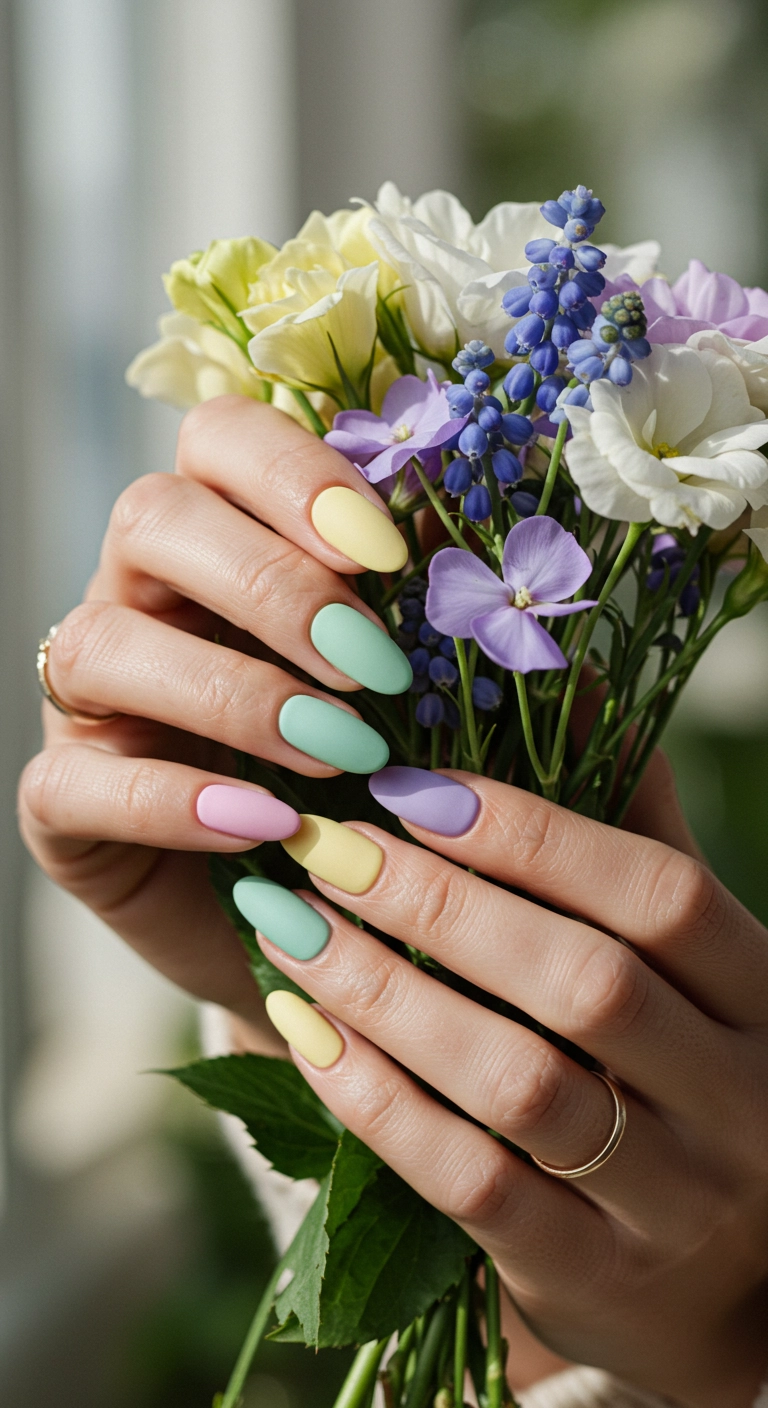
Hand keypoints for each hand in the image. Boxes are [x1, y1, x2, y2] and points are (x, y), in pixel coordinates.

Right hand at [18, 397, 405, 1048]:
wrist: (309, 925)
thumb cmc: (373, 791)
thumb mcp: (433, 711)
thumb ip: (466, 652)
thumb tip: (527, 614)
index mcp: (225, 541)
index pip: (220, 440)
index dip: (296, 476)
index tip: (390, 555)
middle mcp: (141, 599)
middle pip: (150, 517)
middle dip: (269, 581)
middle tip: (372, 665)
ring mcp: (88, 699)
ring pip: (99, 643)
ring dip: (230, 689)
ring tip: (337, 750)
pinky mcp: (61, 801)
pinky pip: (71, 781)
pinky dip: (171, 801)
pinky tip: (264, 826)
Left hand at [248, 775, 767, 1407]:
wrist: (730, 1277)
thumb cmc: (685, 1071)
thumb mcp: (689, 959)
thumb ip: (633, 828)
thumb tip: (567, 676)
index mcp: (764, 994)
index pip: (659, 895)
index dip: (531, 833)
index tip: (407, 786)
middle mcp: (738, 1097)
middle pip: (586, 985)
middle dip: (438, 905)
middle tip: (322, 848)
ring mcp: (671, 1200)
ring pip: (519, 1085)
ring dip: (389, 996)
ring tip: (289, 928)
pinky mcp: (591, 1277)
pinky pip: (470, 1184)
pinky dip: (377, 1102)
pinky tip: (304, 1031)